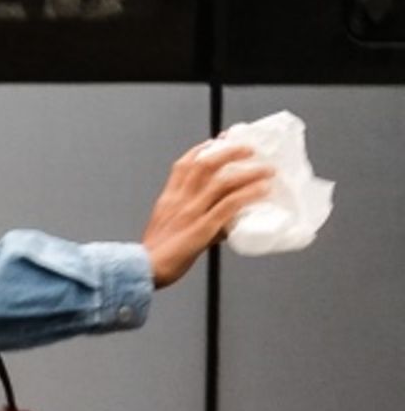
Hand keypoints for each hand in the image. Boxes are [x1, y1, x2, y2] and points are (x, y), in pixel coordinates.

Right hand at [140, 137, 276, 287]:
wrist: (144, 269)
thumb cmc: (155, 254)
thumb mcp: (168, 228)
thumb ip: (195, 220)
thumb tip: (224, 223)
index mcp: (168, 198)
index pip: (184, 164)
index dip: (202, 149)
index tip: (218, 142)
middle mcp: (179, 200)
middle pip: (205, 165)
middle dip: (229, 152)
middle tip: (248, 149)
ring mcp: (191, 213)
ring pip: (222, 182)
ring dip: (247, 173)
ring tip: (266, 170)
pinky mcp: (202, 228)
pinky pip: (229, 206)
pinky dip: (248, 195)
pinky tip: (262, 191)